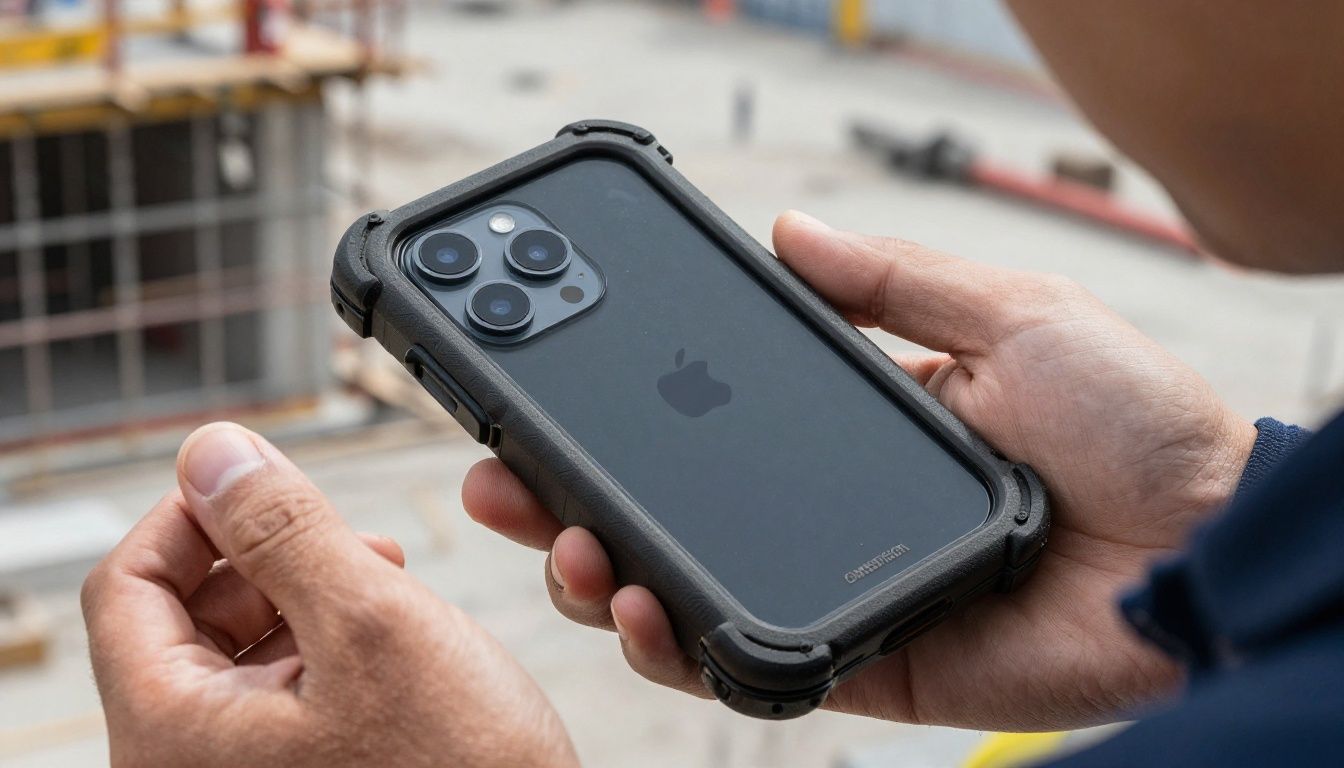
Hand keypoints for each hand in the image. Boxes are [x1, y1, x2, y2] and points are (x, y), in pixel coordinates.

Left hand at [83, 423, 575, 766]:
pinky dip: (323, 646)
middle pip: (176, 618)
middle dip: (258, 556)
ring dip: (299, 595)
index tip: (260, 480)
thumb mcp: (374, 624)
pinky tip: (387, 636)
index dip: (191, 513)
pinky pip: (276, 697)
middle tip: (342, 537)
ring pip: (233, 654)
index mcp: (175, 737)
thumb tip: (213, 454)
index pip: (125, 585)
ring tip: (378, 580)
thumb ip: (284, 529)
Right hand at [461, 210, 1256, 729]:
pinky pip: (747, 663)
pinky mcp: (860, 661)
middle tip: (500, 474)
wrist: (1212, 546)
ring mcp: (835, 590)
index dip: (623, 415)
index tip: (549, 387)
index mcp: (853, 429)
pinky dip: (679, 645)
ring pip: (685, 595)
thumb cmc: (1135, 427)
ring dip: (600, 575)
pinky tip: (639, 604)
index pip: (708, 424)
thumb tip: (789, 230)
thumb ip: (893, 281)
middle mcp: (826, 512)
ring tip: (555, 539)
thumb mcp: (1010, 314)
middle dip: (567, 500)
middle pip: (671, 514)